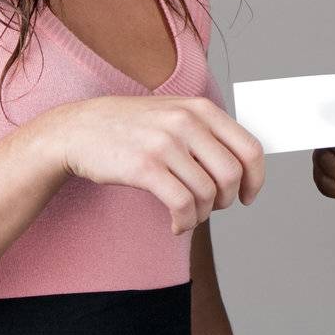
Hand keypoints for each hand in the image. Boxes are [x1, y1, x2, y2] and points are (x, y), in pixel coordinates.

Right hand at [37, 96, 264, 234]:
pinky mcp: (144, 166)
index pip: (250, 149)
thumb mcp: (176, 113)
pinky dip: (185, 222)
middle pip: (231, 175)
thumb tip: (245, 166)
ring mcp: (165, 143)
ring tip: (187, 217)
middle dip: (225, 200)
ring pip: (207, 193)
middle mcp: (187, 121)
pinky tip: (176, 225)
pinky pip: (182, 204)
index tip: (246, 197)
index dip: (256, 179)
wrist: (78, 129)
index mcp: (202, 109)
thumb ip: (209, 131)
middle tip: (210, 208)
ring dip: (201, 215)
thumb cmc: (133, 127)